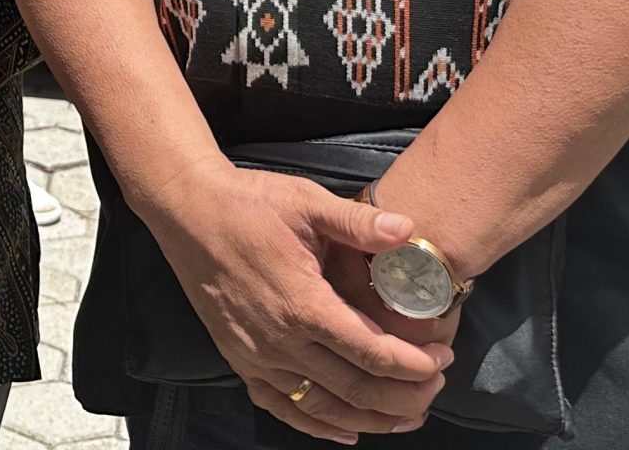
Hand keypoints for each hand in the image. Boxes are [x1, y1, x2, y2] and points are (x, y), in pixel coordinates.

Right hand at [143, 163, 450, 444]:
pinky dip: (317, 426)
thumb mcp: (306, 201)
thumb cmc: (249, 202)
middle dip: (404, 396)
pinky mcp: (238, 359)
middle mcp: (279, 341)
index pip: (371, 352)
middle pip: (354, 388)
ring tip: (407, 416)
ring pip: (323, 407)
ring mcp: (255, 356)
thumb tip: (409, 229)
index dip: (414, 364)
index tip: (442, 359)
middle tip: (435, 386)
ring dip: (370, 419)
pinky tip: (346, 430)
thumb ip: (358, 222)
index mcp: (302, 304)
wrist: (186, 210)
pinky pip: (281, 407)